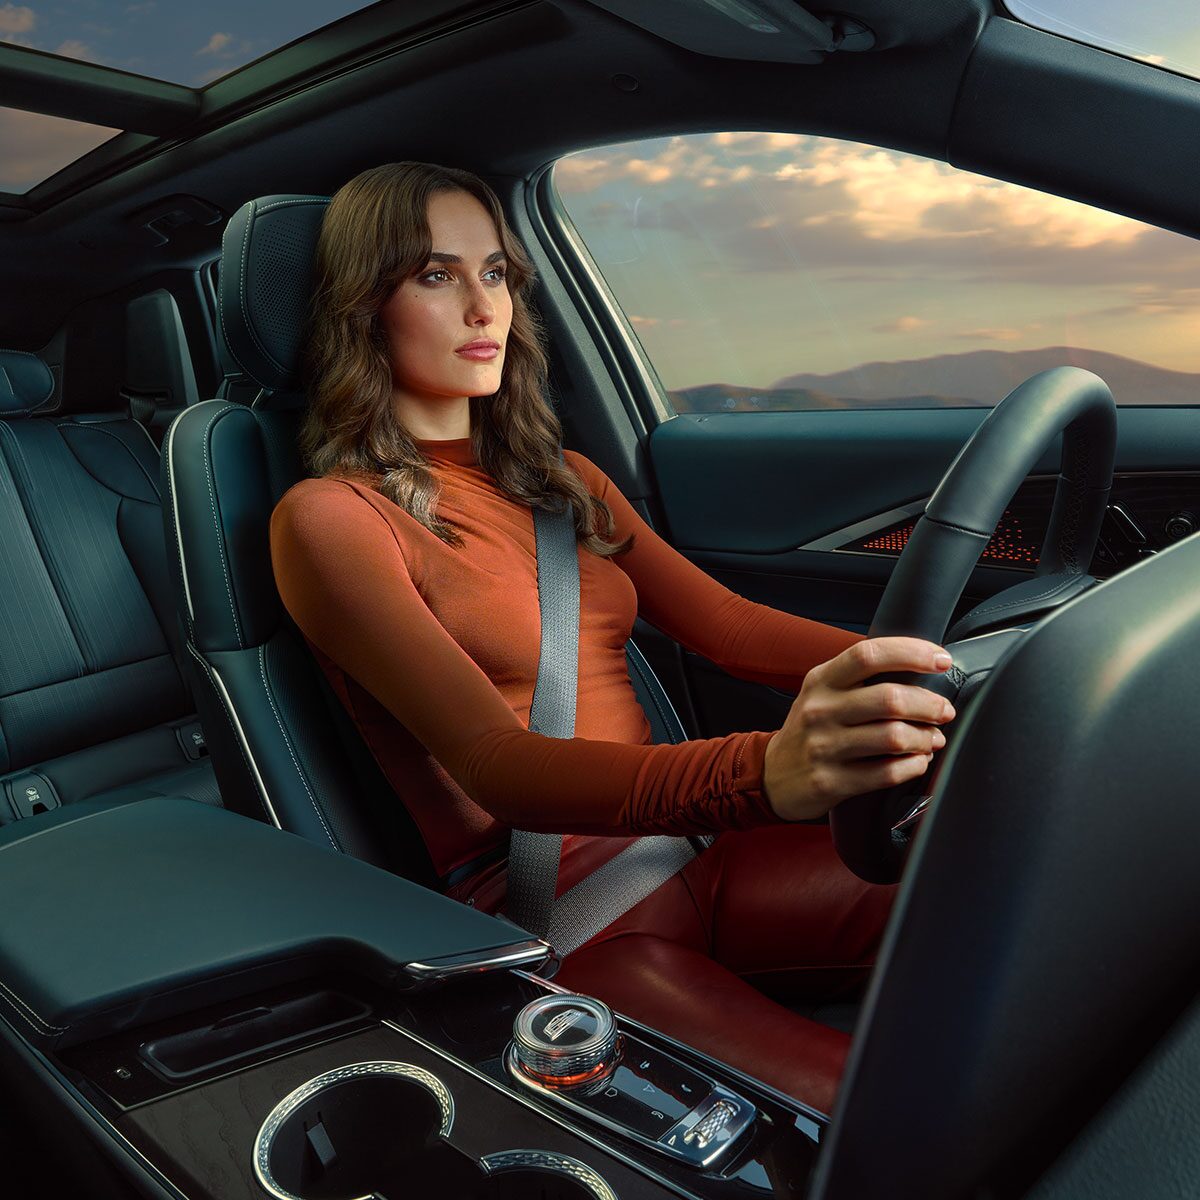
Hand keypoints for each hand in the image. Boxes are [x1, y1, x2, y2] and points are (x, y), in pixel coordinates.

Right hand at [761, 637, 955, 821]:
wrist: (772, 775)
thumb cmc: (810, 729)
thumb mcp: (823, 692)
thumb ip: (860, 677)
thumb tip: (920, 667)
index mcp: (821, 680)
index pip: (868, 655)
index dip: (911, 653)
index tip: (940, 660)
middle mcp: (820, 710)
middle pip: (890, 699)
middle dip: (930, 705)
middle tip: (943, 710)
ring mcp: (823, 747)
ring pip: (893, 737)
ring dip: (925, 738)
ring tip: (932, 738)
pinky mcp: (831, 781)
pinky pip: (886, 773)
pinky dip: (913, 766)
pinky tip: (917, 761)